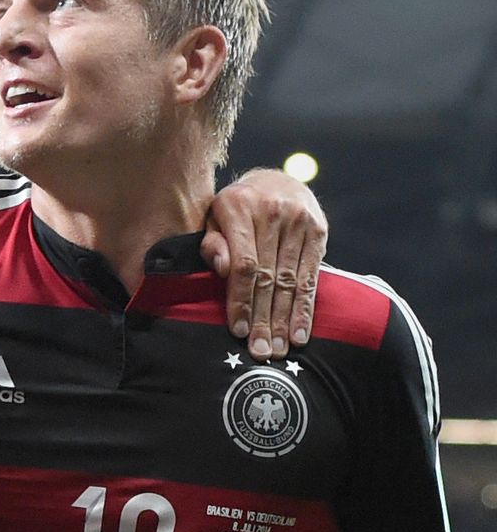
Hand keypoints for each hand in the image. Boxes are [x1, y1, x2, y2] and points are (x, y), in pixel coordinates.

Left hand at [202, 168, 326, 357]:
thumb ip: (212, 243)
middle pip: (268, 276)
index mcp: (239, 208)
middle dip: (263, 317)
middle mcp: (272, 212)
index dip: (241, 299)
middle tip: (261, 350)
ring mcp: (299, 220)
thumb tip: (221, 269)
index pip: (244, 264)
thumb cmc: (236, 210)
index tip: (238, 330)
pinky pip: (311, 276)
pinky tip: (300, 332)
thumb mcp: (214, 218)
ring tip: (280, 348)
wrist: (275, 181)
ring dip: (285, 319)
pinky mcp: (319, 230)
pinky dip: (305, 307)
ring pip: (291, 280)